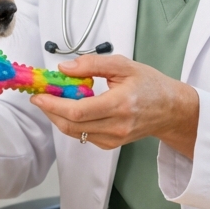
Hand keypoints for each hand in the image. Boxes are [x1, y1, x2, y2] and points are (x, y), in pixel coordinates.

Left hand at [30, 54, 198, 158]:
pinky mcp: (111, 145)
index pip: (77, 110)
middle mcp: (116, 126)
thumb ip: (93, 64)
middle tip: (40, 96)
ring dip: (58, 117)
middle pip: (71, 124)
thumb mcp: (124, 65)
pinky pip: (83, 135)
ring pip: (74, 132)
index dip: (53, 104)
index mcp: (119, 104)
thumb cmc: (150, 85)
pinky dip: (71, 123)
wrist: (170, 109)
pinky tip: (70, 109)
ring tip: (52, 100)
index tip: (39, 95)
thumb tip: (65, 68)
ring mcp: (113, 139)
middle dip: (50, 111)